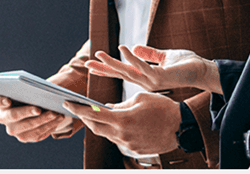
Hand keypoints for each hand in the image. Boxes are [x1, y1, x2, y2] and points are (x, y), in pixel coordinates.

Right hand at [0, 95, 75, 142]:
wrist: (33, 107)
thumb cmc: (28, 94)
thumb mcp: (26, 89)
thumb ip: (26, 88)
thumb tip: (38, 90)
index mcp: (0, 102)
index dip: (1, 101)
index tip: (8, 100)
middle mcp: (3, 118)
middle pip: (13, 116)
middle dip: (26, 112)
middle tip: (39, 109)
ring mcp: (13, 130)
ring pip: (28, 127)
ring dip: (43, 120)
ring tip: (56, 114)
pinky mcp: (24, 138)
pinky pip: (37, 134)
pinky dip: (49, 126)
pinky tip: (58, 119)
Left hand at [59, 91, 180, 154]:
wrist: (182, 126)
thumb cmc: (162, 108)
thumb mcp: (139, 98)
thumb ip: (120, 105)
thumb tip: (106, 108)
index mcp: (122, 119)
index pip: (93, 114)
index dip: (78, 109)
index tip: (67, 103)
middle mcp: (123, 135)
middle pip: (96, 128)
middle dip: (86, 119)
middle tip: (79, 110)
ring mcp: (129, 145)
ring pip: (108, 135)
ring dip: (102, 125)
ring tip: (98, 115)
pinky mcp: (136, 150)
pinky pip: (120, 141)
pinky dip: (115, 132)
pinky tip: (118, 124)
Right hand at [84, 45, 220, 94]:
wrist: (203, 70)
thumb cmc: (187, 64)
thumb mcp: (165, 56)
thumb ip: (150, 54)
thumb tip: (134, 47)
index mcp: (146, 76)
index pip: (122, 72)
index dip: (107, 69)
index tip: (91, 65)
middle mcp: (146, 81)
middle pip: (120, 74)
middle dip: (104, 69)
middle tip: (86, 65)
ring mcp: (152, 81)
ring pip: (127, 72)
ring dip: (113, 64)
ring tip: (99, 55)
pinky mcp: (161, 77)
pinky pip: (143, 67)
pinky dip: (132, 58)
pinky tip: (123, 48)